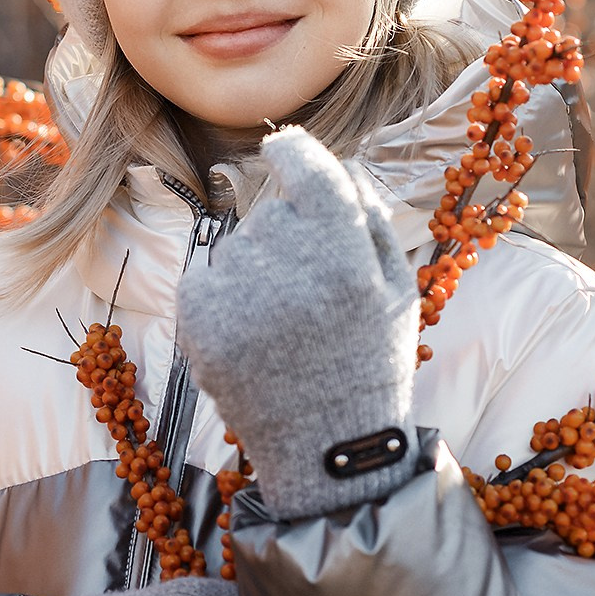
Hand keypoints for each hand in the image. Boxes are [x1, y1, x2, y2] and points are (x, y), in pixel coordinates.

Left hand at [176, 126, 420, 519]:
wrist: (325, 448)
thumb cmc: (369, 362)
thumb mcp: (397, 290)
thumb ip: (370, 219)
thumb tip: (337, 165)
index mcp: (343, 255)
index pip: (309, 170)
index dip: (294, 151)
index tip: (284, 147)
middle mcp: (287, 267)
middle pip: (273, 213)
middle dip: (288, 236)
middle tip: (311, 293)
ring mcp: (237, 294)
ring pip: (238, 247)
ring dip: (257, 271)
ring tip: (285, 328)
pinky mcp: (197, 320)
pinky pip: (206, 277)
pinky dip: (224, 296)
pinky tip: (254, 335)